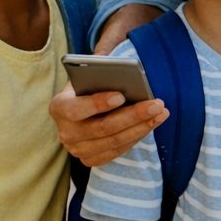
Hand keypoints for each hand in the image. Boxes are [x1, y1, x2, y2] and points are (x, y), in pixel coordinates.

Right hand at [50, 4, 167, 166]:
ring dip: (141, 127)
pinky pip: (117, 151)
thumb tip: (110, 60)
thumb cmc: (88, 85)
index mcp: (59, 107)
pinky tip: (152, 123)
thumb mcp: (88, 72)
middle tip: (156, 104)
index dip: (98, 103)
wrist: (82, 106)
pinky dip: (136, 137)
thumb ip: (97, 66)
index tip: (121, 95)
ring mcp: (77, 150)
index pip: (77, 109)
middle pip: (102, 128)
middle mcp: (65, 133)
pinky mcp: (91, 159)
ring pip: (114, 142)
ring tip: (161, 112)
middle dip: (132, 116)